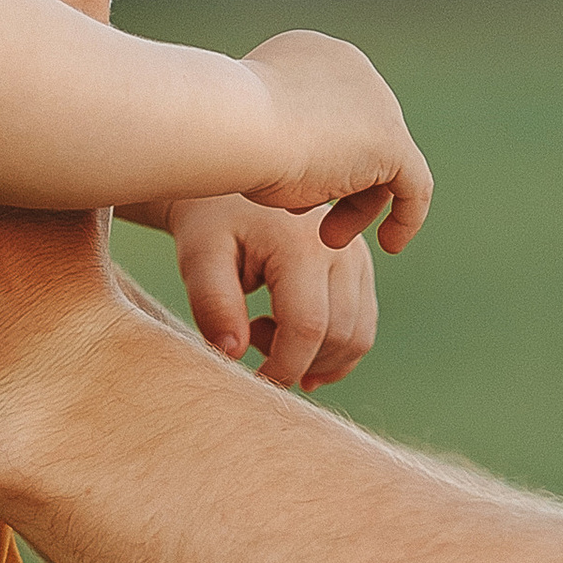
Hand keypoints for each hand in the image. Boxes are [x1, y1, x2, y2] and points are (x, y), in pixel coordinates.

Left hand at [162, 194, 378, 390]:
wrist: (231, 179)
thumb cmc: (208, 222)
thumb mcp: (199, 257)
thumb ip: (212, 304)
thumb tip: (231, 353)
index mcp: (302, 244)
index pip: (308, 328)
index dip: (282, 368)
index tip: (251, 383)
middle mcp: (342, 249)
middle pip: (339, 337)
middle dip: (297, 361)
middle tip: (249, 339)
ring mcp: (358, 257)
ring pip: (358, 337)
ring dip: (317, 357)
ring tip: (266, 330)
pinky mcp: (361, 267)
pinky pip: (363, 326)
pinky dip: (333, 348)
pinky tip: (291, 340)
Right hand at [234, 32, 431, 252]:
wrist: (230, 124)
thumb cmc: (220, 130)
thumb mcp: (242, 126)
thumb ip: (266, 133)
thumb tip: (277, 159)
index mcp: (312, 54)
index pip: (330, 111)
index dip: (313, 155)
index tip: (289, 192)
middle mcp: (351, 68)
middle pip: (358, 136)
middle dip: (333, 181)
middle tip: (301, 217)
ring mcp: (375, 101)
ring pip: (382, 163)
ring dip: (358, 204)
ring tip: (328, 239)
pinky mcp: (391, 139)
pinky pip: (413, 184)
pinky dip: (405, 216)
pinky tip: (390, 244)